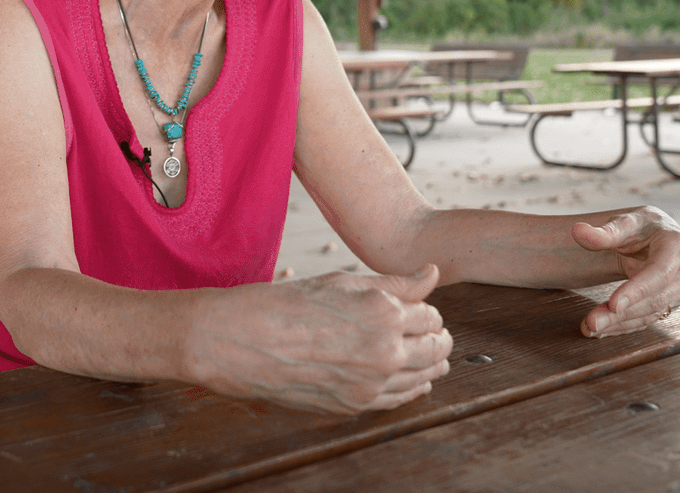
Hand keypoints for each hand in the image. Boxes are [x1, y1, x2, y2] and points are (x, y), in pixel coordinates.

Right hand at [185, 264, 453, 414]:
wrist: (242, 341)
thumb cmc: (288, 304)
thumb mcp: (342, 282)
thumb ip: (394, 284)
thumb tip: (433, 274)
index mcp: (382, 312)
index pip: (431, 315)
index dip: (427, 311)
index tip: (421, 310)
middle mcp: (384, 350)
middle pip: (435, 348)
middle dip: (438, 339)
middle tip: (435, 334)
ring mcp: (370, 383)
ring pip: (424, 377)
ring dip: (431, 366)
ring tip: (432, 358)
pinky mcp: (355, 405)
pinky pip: (399, 400)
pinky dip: (413, 389)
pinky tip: (414, 381)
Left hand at [571, 207, 679, 337]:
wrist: (658, 234)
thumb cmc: (642, 226)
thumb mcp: (625, 222)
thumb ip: (604, 231)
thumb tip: (577, 231)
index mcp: (678, 245)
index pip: (659, 273)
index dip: (637, 290)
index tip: (613, 305)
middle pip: (654, 299)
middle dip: (622, 314)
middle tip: (592, 323)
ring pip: (651, 313)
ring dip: (619, 323)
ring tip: (590, 327)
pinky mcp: (673, 303)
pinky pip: (648, 318)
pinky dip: (624, 325)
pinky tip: (602, 330)